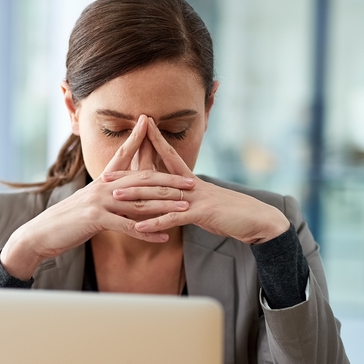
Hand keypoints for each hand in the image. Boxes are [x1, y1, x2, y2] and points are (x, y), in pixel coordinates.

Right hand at [0, 116, 196, 279]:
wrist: (40, 234)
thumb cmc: (65, 221)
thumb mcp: (86, 203)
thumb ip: (104, 196)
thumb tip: (120, 195)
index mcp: (101, 181)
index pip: (122, 155)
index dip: (137, 140)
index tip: (150, 125)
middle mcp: (102, 186)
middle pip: (142, 180)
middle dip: (169, 180)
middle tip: (192, 182)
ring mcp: (99, 202)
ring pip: (139, 202)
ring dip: (165, 206)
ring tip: (186, 209)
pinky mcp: (96, 220)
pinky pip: (128, 226)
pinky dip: (147, 232)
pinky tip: (164, 237)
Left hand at [103, 118, 289, 244]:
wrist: (258, 220)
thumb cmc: (231, 212)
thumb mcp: (205, 202)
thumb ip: (187, 199)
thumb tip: (172, 199)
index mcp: (191, 180)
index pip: (168, 156)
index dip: (152, 144)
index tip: (136, 134)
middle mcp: (191, 184)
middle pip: (155, 176)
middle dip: (129, 175)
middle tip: (106, 175)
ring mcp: (196, 197)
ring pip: (160, 195)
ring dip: (136, 197)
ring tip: (114, 197)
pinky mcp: (202, 213)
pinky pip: (174, 218)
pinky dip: (156, 223)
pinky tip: (139, 229)